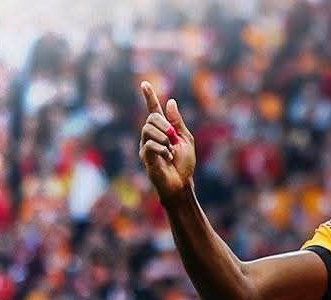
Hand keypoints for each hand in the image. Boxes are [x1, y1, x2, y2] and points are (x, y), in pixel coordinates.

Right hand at [139, 82, 195, 201]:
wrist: (182, 184)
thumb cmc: (184, 165)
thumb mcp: (186, 140)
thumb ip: (177, 122)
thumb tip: (171, 102)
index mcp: (162, 130)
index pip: (154, 110)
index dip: (149, 97)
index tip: (144, 84)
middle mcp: (151, 136)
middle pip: (151, 118)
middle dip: (164, 125)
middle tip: (173, 139)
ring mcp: (146, 145)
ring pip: (148, 129)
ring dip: (164, 138)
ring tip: (170, 151)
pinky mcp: (145, 156)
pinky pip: (150, 143)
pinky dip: (163, 149)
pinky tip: (167, 157)